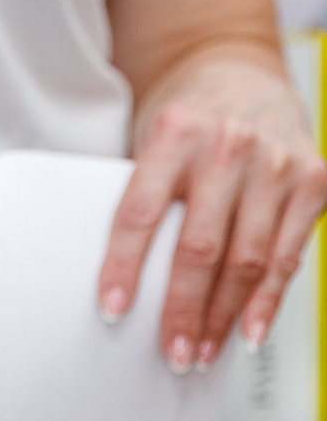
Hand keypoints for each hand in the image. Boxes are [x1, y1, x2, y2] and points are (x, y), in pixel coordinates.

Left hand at [99, 50, 325, 370]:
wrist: (237, 70)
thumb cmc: (185, 114)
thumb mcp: (150, 137)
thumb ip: (147, 192)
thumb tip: (123, 271)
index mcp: (175, 131)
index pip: (141, 212)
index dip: (125, 266)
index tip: (113, 308)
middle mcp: (229, 146)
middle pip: (200, 247)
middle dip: (184, 309)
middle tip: (171, 350)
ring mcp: (277, 165)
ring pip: (248, 261)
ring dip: (224, 316)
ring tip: (204, 350)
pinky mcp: (313, 181)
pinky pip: (288, 256)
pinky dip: (267, 301)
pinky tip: (248, 331)